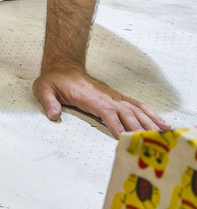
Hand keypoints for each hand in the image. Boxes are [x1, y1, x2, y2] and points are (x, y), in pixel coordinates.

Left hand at [32, 66, 170, 137]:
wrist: (63, 66)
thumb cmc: (54, 80)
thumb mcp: (43, 89)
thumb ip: (48, 102)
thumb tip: (54, 115)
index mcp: (90, 97)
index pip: (107, 112)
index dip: (117, 125)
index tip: (126, 137)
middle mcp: (106, 97)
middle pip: (126, 113)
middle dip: (139, 127)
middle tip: (152, 142)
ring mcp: (114, 96)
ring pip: (136, 110)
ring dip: (150, 121)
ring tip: (164, 133)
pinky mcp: (117, 97)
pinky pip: (137, 105)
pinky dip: (150, 113)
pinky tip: (161, 123)